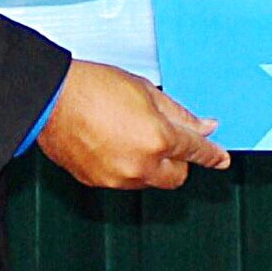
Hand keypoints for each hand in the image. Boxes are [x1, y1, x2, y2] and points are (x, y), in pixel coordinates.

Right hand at [39, 60, 230, 189]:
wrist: (51, 99)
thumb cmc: (94, 87)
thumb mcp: (146, 91)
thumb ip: (179, 114)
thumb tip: (203, 127)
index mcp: (158, 139)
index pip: (195, 151)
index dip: (211, 154)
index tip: (220, 158)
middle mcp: (140, 165)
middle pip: (177, 176)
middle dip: (177, 160)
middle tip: (165, 138)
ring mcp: (117, 178)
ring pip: (149, 180)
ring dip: (150, 164)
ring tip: (128, 134)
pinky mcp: (97, 183)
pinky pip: (122, 181)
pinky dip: (125, 167)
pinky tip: (110, 143)